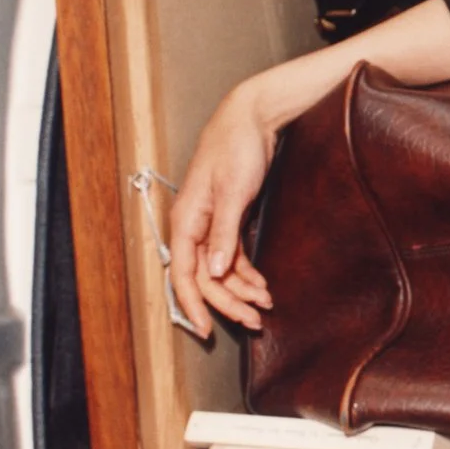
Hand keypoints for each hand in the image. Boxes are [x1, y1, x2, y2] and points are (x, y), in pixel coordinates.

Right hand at [167, 80, 278, 336]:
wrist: (250, 118)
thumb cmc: (236, 148)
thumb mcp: (233, 191)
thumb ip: (223, 233)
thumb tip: (213, 272)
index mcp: (186, 221)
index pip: (184, 275)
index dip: (194, 305)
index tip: (207, 330)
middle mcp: (194, 226)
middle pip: (204, 278)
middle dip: (228, 303)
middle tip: (254, 322)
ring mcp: (210, 224)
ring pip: (219, 270)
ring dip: (240, 290)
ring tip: (265, 306)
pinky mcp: (228, 218)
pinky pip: (231, 256)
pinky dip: (246, 272)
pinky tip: (262, 285)